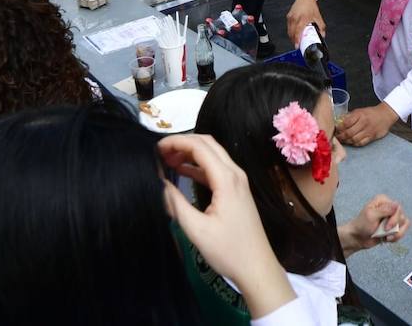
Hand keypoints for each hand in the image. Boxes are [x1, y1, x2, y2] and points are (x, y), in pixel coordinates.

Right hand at [160, 134, 295, 317]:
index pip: (199, 147)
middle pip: (207, 144)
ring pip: (213, 154)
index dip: (176, 142)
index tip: (154, 148)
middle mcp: (234, 174)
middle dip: (182, 143)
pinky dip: (198, 166)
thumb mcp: (196, 230)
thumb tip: (158, 183)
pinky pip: (216, 168)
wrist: (257, 267)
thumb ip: (175, 203)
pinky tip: (181, 171)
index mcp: (226, 179)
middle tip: (159, 153)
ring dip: (190, 153)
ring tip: (166, 161)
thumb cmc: (228, 250)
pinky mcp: (236, 190)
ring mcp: (237, 181)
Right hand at [286, 0, 324, 45]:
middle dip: (294, 40)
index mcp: (303, 18)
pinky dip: (291, 31)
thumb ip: (321, 27)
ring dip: (292, 37)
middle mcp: (295, 17)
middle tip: (298, 45)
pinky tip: (295, 33)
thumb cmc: (311, 6)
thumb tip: (322, 36)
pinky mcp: (288, 16)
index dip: (297, 39)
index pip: (298, 31)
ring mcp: (291, 17)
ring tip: (296, 41)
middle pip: (292, 32)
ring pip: (289, 30)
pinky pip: (288, 27)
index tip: (297, 45)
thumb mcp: (318, 17)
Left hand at [337, 103, 398, 146]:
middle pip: (349, 133)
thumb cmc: (371, 113)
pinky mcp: (372, 137)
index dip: (339, 127)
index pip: (346, 122)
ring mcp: (368, 131)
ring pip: (354, 139)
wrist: (385, 115)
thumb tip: (339, 121)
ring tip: (343, 140)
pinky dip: (354, 144)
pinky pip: (361, 143)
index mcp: (359, 115)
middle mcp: (364, 123)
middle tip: (337, 137)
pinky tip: (351, 142)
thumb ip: (349, 116)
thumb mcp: (359, 111)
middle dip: (341, 136)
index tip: (335, 129)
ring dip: (346, 141)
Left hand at [339, 194, 410, 254]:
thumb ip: (384, 210)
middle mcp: (389, 207)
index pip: (398, 207)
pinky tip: (387, 239)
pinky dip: (397, 237)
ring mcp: (392, 217)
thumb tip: (397, 204)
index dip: (395, 219)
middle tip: (385, 232)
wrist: (357, 238)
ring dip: (397, 234)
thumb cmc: (361, 225)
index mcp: (383, 201)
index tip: (386, 227)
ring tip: (387, 237)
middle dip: (395, 227)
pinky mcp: (393, 226)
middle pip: (402, 216)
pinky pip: (402, 231)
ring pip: (404, 224)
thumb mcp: (371, 215)